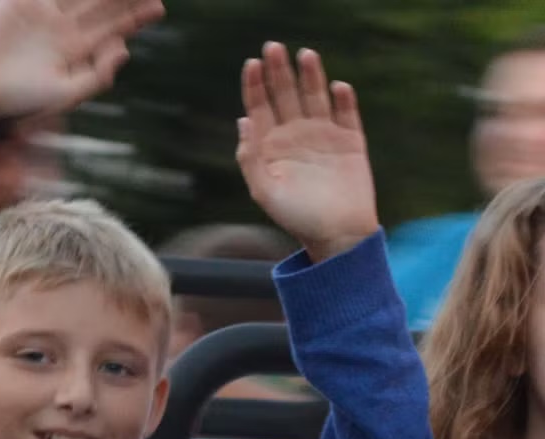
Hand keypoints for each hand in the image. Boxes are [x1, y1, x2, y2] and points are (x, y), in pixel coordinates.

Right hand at [0, 0, 164, 119]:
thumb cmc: (18, 98)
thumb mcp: (64, 94)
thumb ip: (96, 75)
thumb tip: (125, 50)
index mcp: (75, 49)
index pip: (113, 27)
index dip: (136, 17)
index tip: (159, 7)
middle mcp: (62, 27)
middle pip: (102, 3)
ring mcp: (42, 12)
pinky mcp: (19, 1)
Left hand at [236, 43, 378, 261]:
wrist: (337, 235)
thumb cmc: (296, 217)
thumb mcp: (264, 191)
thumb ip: (250, 158)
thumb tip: (243, 121)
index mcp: (271, 144)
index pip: (259, 106)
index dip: (254, 84)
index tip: (251, 63)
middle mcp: (295, 135)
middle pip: (285, 94)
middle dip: (279, 71)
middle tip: (274, 47)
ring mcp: (324, 136)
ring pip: (315, 98)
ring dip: (311, 77)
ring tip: (306, 55)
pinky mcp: (351, 142)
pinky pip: (348, 115)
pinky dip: (343, 100)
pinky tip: (338, 88)